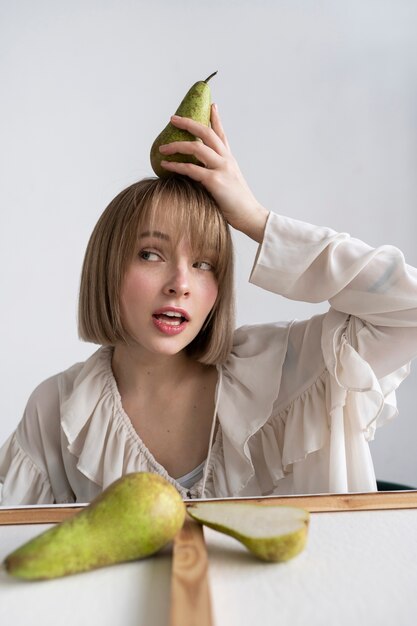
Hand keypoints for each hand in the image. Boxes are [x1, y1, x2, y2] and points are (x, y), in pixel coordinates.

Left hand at [158, 104, 268, 242]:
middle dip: (188, 122)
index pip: (221, 133)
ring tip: (163, 147)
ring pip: (197, 147)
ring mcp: (222, 168)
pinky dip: (176, 166)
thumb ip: (214, 174)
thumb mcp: (227, 184)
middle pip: (206, 132)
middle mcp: (226, 159)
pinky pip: (192, 169)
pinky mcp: (215, 181)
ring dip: (177, 145)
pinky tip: (166, 165)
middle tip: (173, 118)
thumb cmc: (236, 205)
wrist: (250, 216)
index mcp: (229, 159)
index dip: (216, 118)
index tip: (211, 104)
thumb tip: (195, 174)